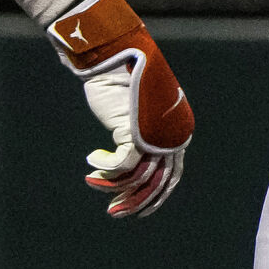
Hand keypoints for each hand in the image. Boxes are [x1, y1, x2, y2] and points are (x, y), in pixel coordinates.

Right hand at [47, 0, 193, 218]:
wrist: (114, 55)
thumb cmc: (122, 79)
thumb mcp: (135, 111)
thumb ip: (139, 134)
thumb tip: (131, 161)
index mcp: (177, 131)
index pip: (171, 175)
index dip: (154, 197)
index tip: (135, 210)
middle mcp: (172, 136)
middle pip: (157, 182)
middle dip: (136, 202)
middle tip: (115, 213)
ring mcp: (156, 135)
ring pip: (138, 178)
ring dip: (115, 189)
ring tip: (94, 185)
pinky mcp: (136, 132)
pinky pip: (121, 165)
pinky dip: (105, 169)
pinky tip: (90, 160)